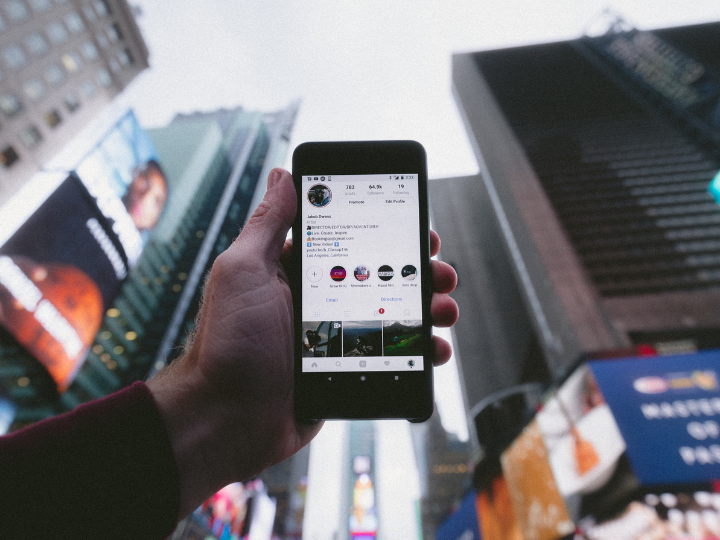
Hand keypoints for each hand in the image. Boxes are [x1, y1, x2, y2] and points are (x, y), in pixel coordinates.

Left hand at [148, 168, 457, 517]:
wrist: (226, 419)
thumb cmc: (227, 342)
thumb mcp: (243, 271)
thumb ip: (268, 224)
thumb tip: (283, 174)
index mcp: (298, 272)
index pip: (353, 241)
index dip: (389, 232)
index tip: (417, 226)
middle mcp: (321, 301)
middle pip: (383, 277)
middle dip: (419, 270)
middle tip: (441, 270)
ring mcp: (337, 337)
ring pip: (395, 316)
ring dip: (428, 308)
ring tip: (445, 309)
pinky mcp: (348, 371)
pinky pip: (393, 357)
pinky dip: (418, 353)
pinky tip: (434, 349)